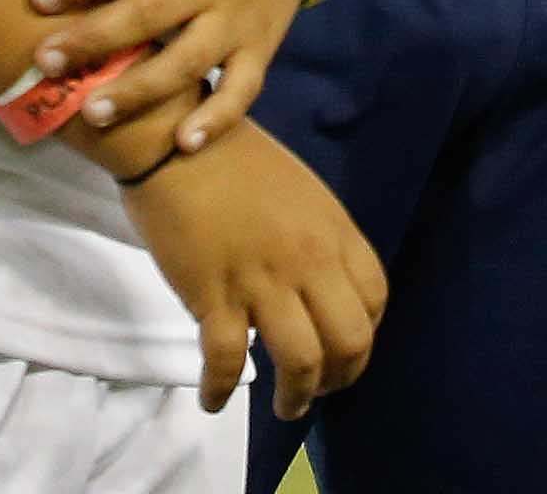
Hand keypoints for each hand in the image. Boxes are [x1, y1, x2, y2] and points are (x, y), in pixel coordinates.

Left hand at [24, 0, 317, 153]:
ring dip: (138, 90)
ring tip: (91, 113)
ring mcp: (238, 16)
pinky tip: (183, 143)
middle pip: (149, 12)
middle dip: (93, 40)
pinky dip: (216, 118)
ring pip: (188, 60)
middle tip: (44, 62)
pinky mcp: (261, 46)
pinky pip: (242, 89)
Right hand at [123, 125, 381, 416]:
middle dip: (340, 378)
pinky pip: (226, 360)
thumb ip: (316, 238)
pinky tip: (212, 400)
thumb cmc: (232, 159)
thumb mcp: (298, 191)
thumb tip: (318, 288)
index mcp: (332, 229)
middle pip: (350, 340)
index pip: (375, 298)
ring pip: (301, 361)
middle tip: (320, 390)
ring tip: (286, 407)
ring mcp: (262, 278)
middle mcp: (307, 258)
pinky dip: (219, 390)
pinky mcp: (213, 293)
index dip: (364, 335)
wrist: (172, 139)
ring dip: (296, 398)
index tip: (343, 351)